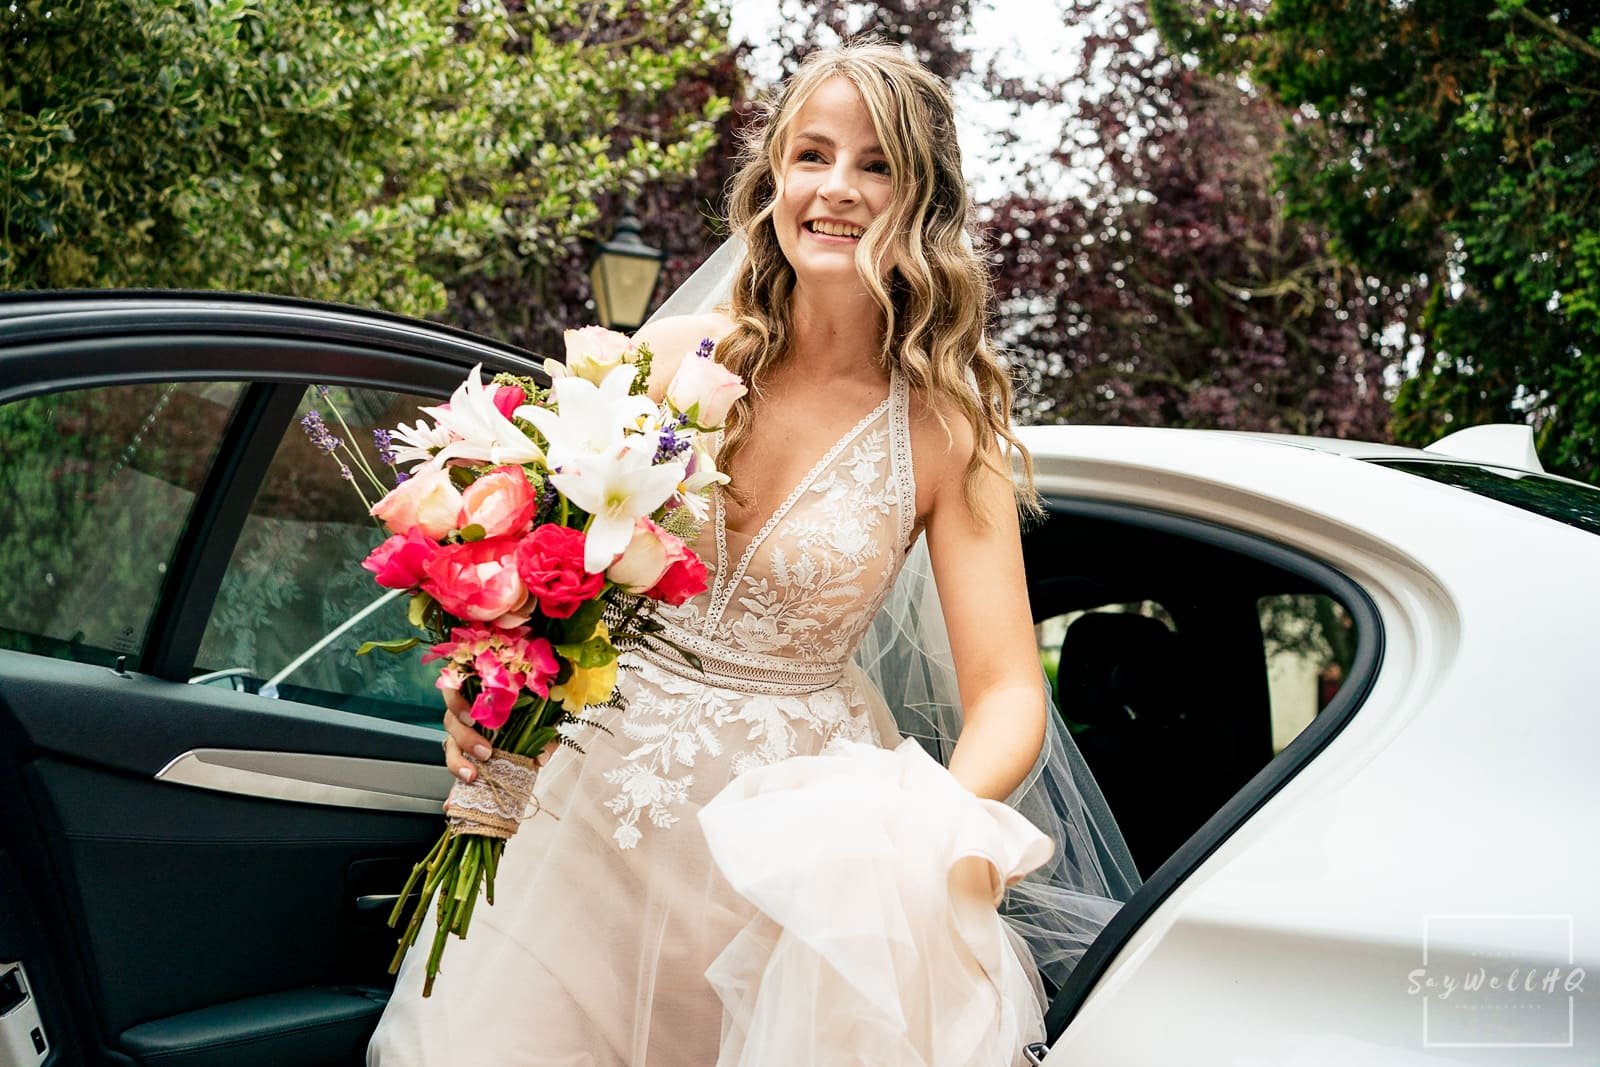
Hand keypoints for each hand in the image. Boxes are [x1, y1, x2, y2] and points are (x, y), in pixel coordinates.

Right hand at [441, 688, 556, 785]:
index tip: (472, 718)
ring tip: (471, 775)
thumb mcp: (543, 721)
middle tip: (485, 752)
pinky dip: (454, 785)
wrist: (534, 730)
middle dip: (466, 738)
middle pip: (451, 720)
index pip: (456, 689)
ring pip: (450, 744)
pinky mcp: (463, 755)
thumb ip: (544, 736)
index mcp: (481, 694)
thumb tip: (540, 758)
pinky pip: (455, 768)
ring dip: (458, 761)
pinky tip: (453, 800)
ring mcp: (462, 734)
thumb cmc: (534, 716)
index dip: (458, 702)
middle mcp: (467, 713)